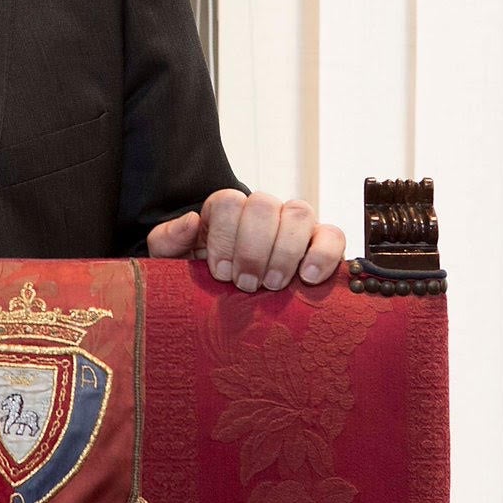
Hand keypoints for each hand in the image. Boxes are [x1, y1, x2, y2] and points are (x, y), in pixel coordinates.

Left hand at [145, 188, 343, 292]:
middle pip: (263, 204)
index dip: (224, 236)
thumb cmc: (201, 277)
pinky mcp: (321, 244)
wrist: (227, 301)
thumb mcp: (172, 261)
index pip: (228, 201)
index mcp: (225, 210)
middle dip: (253, 248)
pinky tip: (309, 277)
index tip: (221, 272)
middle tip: (245, 284)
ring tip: (273, 284)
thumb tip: (191, 220)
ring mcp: (293, 224)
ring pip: (299, 212)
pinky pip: (333, 235)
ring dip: (285, 251)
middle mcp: (261, 211)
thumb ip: (168, 240)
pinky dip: (324, 253)